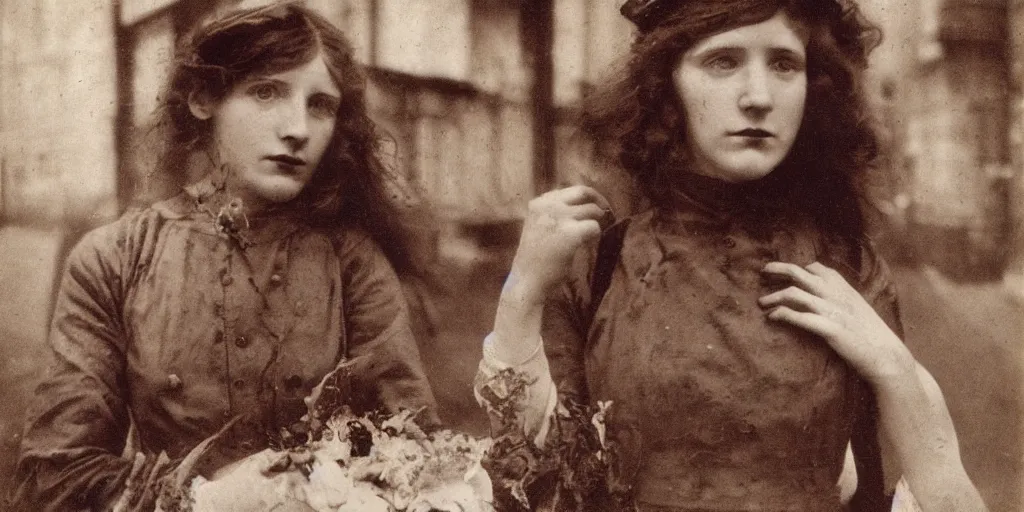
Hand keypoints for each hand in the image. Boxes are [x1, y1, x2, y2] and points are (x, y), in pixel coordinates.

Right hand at [508, 185, 610, 302]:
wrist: (527, 281)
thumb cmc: (535, 259)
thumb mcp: (538, 227)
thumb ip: (554, 214)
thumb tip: (583, 206)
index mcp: (538, 204)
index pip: (568, 191)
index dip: (584, 200)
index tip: (592, 209)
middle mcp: (547, 206)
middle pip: (583, 191)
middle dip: (599, 200)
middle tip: (608, 213)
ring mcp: (558, 218)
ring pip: (592, 210)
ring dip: (599, 222)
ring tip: (593, 235)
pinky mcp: (570, 234)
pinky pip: (594, 227)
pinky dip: (596, 235)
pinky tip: (587, 244)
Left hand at [758, 261, 914, 386]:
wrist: (888, 357)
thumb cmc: (871, 336)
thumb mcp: (858, 310)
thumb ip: (841, 300)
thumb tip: (822, 297)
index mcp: (845, 290)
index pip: (818, 268)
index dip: (799, 268)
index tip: (786, 273)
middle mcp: (838, 296)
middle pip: (801, 274)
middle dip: (779, 268)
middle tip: (763, 271)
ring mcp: (833, 311)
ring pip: (794, 294)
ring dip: (773, 296)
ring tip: (762, 303)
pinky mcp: (830, 329)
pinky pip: (800, 317)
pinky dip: (782, 315)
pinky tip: (772, 317)